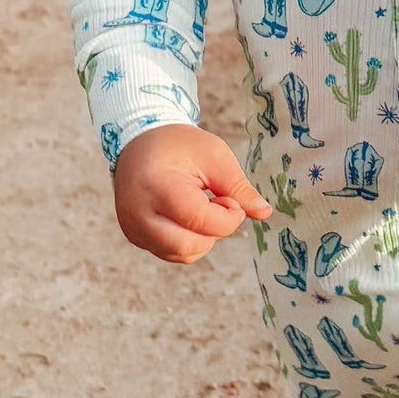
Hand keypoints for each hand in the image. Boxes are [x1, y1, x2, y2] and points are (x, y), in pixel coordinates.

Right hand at [112, 124, 270, 263]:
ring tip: (202, 207)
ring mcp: (133, 228)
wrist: (138, 143)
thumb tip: (264, 213)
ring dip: (204, 238)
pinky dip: (189, 241)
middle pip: (188, 246)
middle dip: (215, 231)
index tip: (232, 201)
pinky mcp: (135, 236)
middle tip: (217, 204)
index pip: (198, 220)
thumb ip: (238, 187)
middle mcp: (138, 213)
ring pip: (181, 254)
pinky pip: (171, 253)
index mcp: (156, 186)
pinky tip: (189, 216)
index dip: (227, 218)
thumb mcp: (214, 156)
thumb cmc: (178, 145)